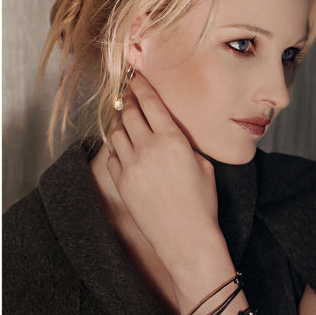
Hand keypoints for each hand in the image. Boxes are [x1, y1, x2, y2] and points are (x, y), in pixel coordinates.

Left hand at [106, 71, 223, 276]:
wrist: (185, 237)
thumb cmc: (201, 203)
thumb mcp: (203, 164)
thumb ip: (184, 143)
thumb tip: (170, 133)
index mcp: (172, 139)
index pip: (151, 103)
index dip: (142, 86)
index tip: (137, 77)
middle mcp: (148, 148)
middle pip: (130, 113)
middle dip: (129, 99)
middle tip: (129, 93)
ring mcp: (131, 165)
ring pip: (116, 132)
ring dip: (119, 121)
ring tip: (123, 117)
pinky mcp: (121, 182)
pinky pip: (111, 155)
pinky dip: (115, 146)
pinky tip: (121, 144)